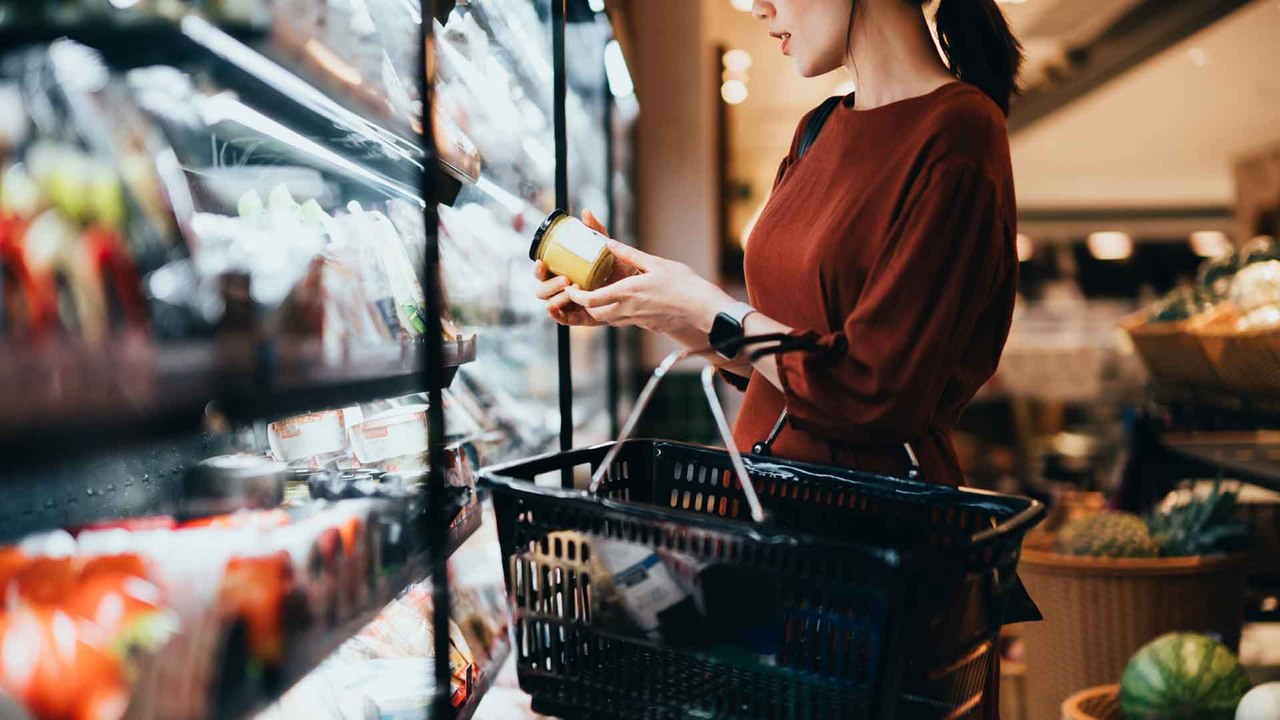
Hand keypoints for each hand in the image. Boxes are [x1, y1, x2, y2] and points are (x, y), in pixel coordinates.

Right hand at [534, 210, 637, 326]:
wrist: (637, 285)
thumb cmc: (617, 266)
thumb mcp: (605, 248)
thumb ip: (596, 231)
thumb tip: (586, 213)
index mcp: (563, 272)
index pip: (543, 272)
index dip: (538, 269)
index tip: (541, 262)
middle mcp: (563, 289)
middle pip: (542, 290)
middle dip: (549, 285)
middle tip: (565, 279)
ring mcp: (571, 304)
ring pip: (552, 304)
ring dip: (557, 297)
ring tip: (572, 290)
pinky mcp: (581, 317)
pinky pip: (565, 320)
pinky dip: (557, 315)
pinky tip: (554, 309)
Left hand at [563, 243, 734, 334]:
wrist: (702, 308)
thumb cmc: (682, 284)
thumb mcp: (655, 263)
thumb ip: (629, 254)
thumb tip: (609, 242)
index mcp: (627, 293)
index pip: (590, 300)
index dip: (576, 296)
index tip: (571, 288)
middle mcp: (628, 310)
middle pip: (596, 314)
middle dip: (585, 305)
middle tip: (583, 292)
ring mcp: (637, 321)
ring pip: (610, 320)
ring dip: (601, 310)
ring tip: (601, 296)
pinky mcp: (647, 326)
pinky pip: (626, 322)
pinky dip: (618, 314)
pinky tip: (626, 303)